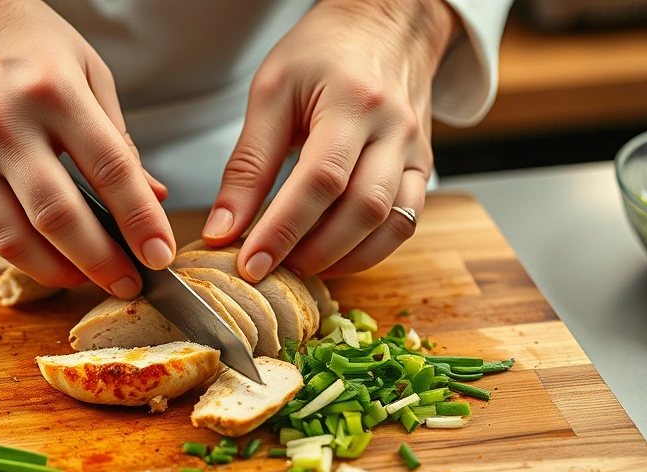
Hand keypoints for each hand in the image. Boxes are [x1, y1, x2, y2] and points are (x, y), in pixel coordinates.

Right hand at [0, 0, 172, 297]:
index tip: (161, 255)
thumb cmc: (22, 42)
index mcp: (53, 92)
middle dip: (102, 262)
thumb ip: (118, 139)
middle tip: (129, 283)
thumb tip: (151, 198)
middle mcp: (2, 125)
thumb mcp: (86, 71)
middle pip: (60, 217)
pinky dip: (17, 254)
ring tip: (86, 277)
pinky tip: (42, 254)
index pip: (110, 171)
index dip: (141, 221)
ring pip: (15, 240)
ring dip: (59, 271)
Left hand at [202, 0, 459, 280]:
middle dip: (312, 251)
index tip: (250, 262)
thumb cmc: (324, 51)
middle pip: (362, 209)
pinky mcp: (423, 169)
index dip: (283, 229)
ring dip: (343, 258)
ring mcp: (415, 152)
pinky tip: (334, 257)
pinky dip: (370, 251)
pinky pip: (405, 223)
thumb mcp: (271, 93)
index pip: (320, 180)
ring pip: (391, 224)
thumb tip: (223, 226)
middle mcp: (394, 129)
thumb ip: (247, 164)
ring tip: (298, 267)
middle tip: (270, 271)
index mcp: (354, 101)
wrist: (385, 25)